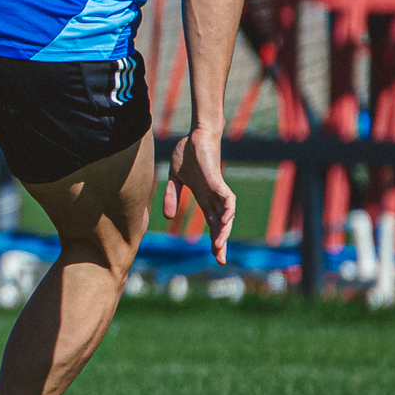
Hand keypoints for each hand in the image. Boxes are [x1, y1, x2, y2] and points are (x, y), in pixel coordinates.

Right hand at [164, 127, 236, 263]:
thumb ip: (172, 196)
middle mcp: (213, 197)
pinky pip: (227, 199)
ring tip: (219, 245)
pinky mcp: (218, 181)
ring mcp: (217, 190)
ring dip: (224, 231)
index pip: (213, 223)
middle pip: (221, 224)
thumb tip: (167, 217)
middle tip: (220, 259)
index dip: (215, 239)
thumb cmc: (189, 153)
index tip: (216, 256)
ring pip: (226, 215)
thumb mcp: (175, 178)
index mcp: (204, 198)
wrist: (196, 134)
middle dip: (221, 242)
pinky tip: (225, 220)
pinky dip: (228, 210)